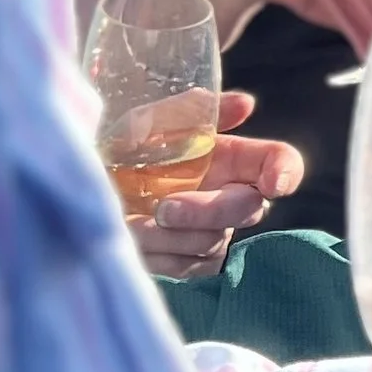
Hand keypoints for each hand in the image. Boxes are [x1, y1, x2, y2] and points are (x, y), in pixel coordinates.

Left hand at [125, 91, 304, 279]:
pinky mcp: (195, 262)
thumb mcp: (148, 121)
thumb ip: (192, 111)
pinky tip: (134, 238)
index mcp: (231, 156)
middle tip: (163, 209)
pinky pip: (192, 267)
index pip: (279, 161)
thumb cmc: (118, 150)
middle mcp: (230, 194)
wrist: (85, 190)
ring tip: (129, 222)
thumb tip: (246, 105)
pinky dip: (160, 255)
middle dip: (208, 211)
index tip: (273, 185)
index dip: (286, 171)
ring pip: (214, 241)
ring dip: (170, 235)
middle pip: (248, 208)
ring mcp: (214, 231)